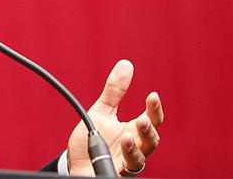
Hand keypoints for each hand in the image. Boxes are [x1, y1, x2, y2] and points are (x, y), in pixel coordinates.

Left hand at [67, 60, 162, 175]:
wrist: (78, 164)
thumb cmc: (94, 140)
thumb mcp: (102, 111)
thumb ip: (115, 91)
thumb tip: (126, 64)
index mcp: (134, 132)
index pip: (152, 120)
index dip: (154, 109)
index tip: (152, 96)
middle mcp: (134, 150)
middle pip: (151, 142)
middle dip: (148, 131)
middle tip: (143, 120)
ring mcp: (125, 165)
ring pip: (138, 161)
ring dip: (134, 150)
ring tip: (127, 137)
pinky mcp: (113, 175)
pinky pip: (121, 174)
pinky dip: (121, 169)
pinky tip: (118, 164)